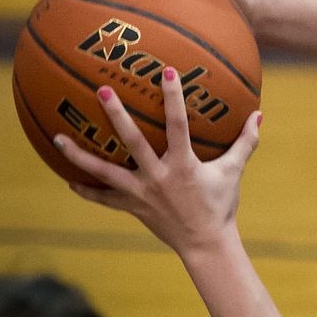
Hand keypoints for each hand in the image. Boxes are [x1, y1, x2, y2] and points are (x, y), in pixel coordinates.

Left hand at [55, 67, 261, 257]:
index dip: (173, 98)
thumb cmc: (221, 205)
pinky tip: (68, 179)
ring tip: (58, 137)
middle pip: (132, 141)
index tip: (166, 72)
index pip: (178, 124)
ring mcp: (140, 193)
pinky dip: (87, 189)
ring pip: (104, 170)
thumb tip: (259, 114)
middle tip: (103, 90)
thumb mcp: (234, 172)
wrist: (205, 245)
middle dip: (117, 115)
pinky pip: (104, 197)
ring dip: (79, 154)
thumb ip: (245, 142)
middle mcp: (158, 176)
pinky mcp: (132, 207)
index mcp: (184, 165)